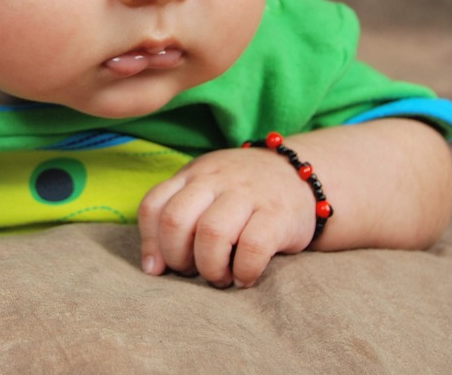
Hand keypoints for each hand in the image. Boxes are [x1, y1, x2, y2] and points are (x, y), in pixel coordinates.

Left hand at [137, 146, 315, 287]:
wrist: (300, 173)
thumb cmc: (243, 194)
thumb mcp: (206, 191)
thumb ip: (178, 219)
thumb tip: (152, 268)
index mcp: (193, 175)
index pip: (153, 205)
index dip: (151, 244)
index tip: (159, 268)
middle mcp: (216, 179)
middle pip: (176, 220)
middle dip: (177, 257)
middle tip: (193, 271)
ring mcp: (247, 193)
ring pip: (212, 233)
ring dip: (210, 267)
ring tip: (220, 277)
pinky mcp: (278, 214)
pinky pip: (252, 247)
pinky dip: (244, 271)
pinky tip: (245, 276)